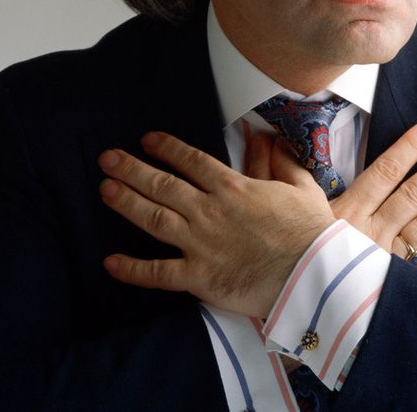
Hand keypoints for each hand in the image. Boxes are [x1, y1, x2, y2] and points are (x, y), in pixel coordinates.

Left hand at [98, 132, 334, 316]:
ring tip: (104, 190)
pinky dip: (133, 269)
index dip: (167, 148)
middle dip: (132, 169)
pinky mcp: (199, 277)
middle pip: (163, 185)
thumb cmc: (310, 231)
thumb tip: (268, 138)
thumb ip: (280, 161)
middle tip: (107, 159)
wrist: (312, 274)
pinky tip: (110, 263)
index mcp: (233, 188)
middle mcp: (210, 211)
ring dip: (127, 204)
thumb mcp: (301, 186)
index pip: (192, 161)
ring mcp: (201, 244)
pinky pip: (159, 273)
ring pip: (155, 219)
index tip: (147, 140)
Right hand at [248, 122, 416, 277]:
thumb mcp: (277, 210)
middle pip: (412, 196)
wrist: (290, 311)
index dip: (408, 150)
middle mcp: (371, 234)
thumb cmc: (284, 256)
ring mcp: (387, 262)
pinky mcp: (396, 288)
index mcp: (346, 213)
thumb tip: (264, 137)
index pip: (383, 174)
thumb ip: (272, 173)